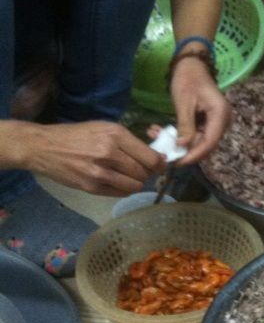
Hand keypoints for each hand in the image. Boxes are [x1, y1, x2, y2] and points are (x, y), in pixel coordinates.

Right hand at [30, 121, 164, 194]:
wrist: (44, 147)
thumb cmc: (77, 135)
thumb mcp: (104, 128)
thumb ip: (129, 141)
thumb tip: (155, 156)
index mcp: (115, 134)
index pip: (151, 157)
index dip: (159, 164)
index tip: (159, 165)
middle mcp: (110, 153)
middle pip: (144, 173)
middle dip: (145, 173)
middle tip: (138, 169)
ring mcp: (100, 172)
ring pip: (135, 186)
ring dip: (135, 183)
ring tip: (126, 176)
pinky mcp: (92, 187)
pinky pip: (120, 193)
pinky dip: (123, 190)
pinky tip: (116, 182)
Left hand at [169, 57, 231, 163]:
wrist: (191, 64)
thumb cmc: (188, 78)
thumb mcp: (184, 102)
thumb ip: (185, 125)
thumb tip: (182, 147)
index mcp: (220, 115)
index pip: (209, 142)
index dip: (193, 155)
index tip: (177, 162)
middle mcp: (222, 121)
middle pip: (205, 144)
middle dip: (184, 150)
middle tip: (163, 153)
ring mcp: (215, 121)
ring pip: (198, 141)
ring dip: (178, 142)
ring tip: (156, 136)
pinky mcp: (206, 121)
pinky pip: (194, 133)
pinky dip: (179, 134)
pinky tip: (160, 131)